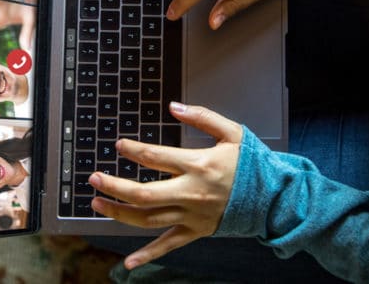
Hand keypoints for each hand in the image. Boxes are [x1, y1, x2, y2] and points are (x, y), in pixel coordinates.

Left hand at [89, 102, 242, 269]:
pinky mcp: (197, 230)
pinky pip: (168, 244)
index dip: (132, 150)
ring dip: (119, 213)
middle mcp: (191, 192)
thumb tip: (174, 107)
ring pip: (148, 219)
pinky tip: (129, 261)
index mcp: (198, 165)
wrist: (274, 196)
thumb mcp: (232, 132)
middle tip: (94, 178)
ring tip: (97, 204)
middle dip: (114, 186)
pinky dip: (147, 254)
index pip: (155, 157)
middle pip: (143, 193)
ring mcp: (192, 215)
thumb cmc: (252, 163)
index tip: (119, 145)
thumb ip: (202, 116)